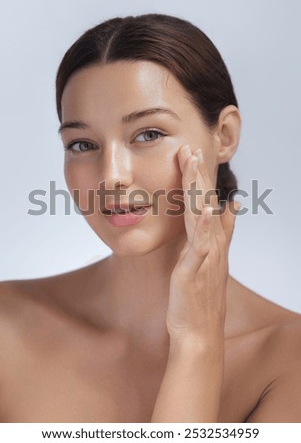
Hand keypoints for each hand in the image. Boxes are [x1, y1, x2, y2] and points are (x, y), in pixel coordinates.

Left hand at [166, 144, 238, 347]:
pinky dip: (203, 227)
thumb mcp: (211, 260)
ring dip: (198, 190)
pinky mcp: (195, 271)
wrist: (198, 332)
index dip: (201, 180)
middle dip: (197, 176)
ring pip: (202, 217)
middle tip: (190, 149)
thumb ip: (221, 234)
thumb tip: (228, 208)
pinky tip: (203, 209)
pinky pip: (199, 246)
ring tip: (193, 166)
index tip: (194, 156)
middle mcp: (212, 245)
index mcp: (212, 242)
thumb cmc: (200, 297)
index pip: (208, 204)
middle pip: (205, 204)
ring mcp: (206, 257)